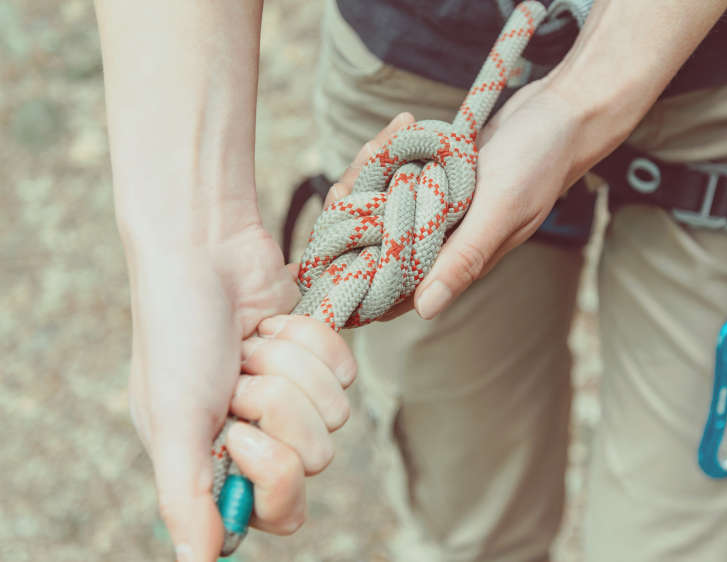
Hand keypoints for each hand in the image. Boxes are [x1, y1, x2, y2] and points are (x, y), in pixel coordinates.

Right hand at [127, 224, 354, 560]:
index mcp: (214, 461)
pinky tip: (271, 324)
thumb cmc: (176, 331)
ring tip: (249, 345)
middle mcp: (256, 435)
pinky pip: (345, 372)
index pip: (280, 511)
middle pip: (314, 460)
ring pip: (334, 414)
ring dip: (288, 367)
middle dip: (277, 406)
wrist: (204, 248)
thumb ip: (186, 494)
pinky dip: (309, 340)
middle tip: (238, 379)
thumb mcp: (172, 416)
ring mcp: (291, 396)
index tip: (237, 434)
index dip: (271, 475)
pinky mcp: (317, 359)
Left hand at [327, 84, 587, 321]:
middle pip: (379, 243)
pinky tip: (402, 127)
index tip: (335, 245)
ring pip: (384, 205)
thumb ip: (465, 257)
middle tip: (350, 182)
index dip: (360, 274)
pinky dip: (392, 153)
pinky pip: (400, 174)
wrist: (564, 113)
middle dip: (356, 213)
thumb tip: (425, 311)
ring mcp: (441, 207)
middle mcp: (447, 238)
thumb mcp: (500, 210)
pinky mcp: (440, 178)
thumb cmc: (538, 162)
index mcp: (460, 259)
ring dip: (371, 174)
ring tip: (380, 142)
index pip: (397, 287)